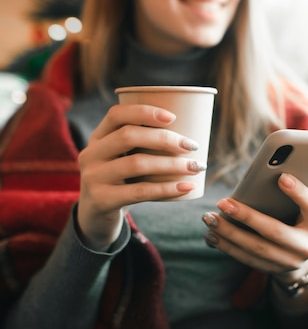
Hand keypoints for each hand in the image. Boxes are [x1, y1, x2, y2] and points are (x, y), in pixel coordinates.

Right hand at [76, 104, 205, 249]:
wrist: (97, 216)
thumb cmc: (123, 180)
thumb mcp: (124, 158)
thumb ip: (145, 144)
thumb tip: (193, 132)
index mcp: (98, 137)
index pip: (116, 115)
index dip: (144, 112)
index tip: (173, 117)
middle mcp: (91, 154)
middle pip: (128, 136)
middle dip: (165, 138)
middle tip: (192, 146)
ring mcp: (93, 177)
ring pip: (136, 164)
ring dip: (172, 164)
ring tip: (196, 166)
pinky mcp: (102, 200)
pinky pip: (140, 192)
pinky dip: (167, 189)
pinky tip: (187, 187)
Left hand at [202, 173, 307, 283]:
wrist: (301, 254)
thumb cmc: (298, 219)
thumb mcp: (301, 208)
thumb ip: (290, 195)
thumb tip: (266, 176)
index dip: (298, 192)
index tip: (281, 177)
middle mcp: (306, 246)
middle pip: (274, 231)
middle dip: (246, 217)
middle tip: (222, 203)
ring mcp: (290, 262)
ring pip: (256, 248)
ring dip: (229, 234)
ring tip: (210, 219)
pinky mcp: (273, 271)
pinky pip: (247, 259)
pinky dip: (227, 247)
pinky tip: (212, 236)